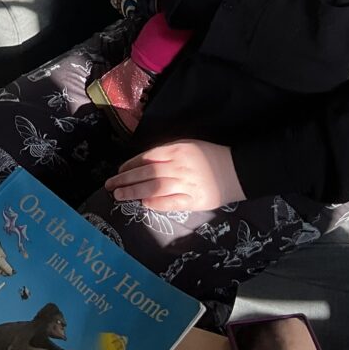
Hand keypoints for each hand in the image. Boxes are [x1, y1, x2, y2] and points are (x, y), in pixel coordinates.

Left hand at [105, 140, 243, 211]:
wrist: (238, 171)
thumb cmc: (210, 157)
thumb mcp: (188, 146)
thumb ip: (167, 153)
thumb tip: (142, 164)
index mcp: (178, 149)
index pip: (148, 156)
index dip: (131, 164)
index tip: (119, 171)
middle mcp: (180, 165)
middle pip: (147, 172)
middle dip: (125, 179)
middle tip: (110, 185)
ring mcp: (187, 183)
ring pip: (154, 187)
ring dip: (134, 191)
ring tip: (119, 195)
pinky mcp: (195, 200)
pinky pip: (170, 202)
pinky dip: (155, 202)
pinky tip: (142, 203)